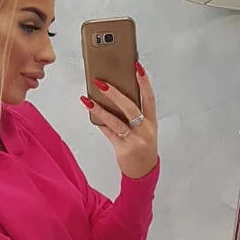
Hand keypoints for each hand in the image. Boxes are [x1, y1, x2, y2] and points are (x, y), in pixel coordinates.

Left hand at [80, 62, 157, 179]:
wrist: (143, 173)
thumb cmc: (143, 148)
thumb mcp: (144, 130)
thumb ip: (134, 116)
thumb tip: (115, 97)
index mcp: (152, 122)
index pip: (149, 98)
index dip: (144, 82)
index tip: (137, 67)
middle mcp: (144, 130)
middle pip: (130, 107)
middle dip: (115, 93)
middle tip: (101, 82)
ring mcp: (134, 140)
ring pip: (116, 121)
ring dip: (101, 109)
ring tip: (88, 98)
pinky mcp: (123, 149)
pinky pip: (109, 133)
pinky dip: (100, 123)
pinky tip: (92, 112)